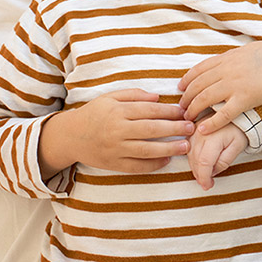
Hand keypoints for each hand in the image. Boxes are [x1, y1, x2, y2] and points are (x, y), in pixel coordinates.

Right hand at [39, 88, 192, 177]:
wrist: (70, 136)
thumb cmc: (94, 114)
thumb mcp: (110, 98)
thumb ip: (134, 95)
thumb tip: (158, 98)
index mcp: (118, 111)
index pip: (149, 110)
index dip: (169, 111)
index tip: (184, 112)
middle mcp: (117, 130)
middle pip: (151, 129)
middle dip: (174, 129)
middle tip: (191, 128)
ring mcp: (115, 148)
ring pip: (146, 150)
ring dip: (169, 148)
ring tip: (186, 146)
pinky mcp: (113, 164)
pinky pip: (136, 166)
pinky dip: (153, 165)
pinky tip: (167, 160)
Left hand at [178, 41, 261, 132]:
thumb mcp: (250, 51)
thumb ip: (235, 57)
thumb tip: (227, 60)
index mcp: (228, 59)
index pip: (199, 69)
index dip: (187, 80)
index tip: (180, 89)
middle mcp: (227, 71)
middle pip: (197, 85)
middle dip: (186, 97)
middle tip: (181, 108)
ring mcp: (234, 85)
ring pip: (204, 99)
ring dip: (193, 110)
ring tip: (187, 118)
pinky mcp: (244, 99)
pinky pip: (223, 114)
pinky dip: (210, 123)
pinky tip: (203, 129)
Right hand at [187, 123, 247, 189]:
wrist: (236, 112)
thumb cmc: (239, 129)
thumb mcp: (237, 147)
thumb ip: (224, 161)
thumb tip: (212, 173)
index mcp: (213, 138)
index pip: (204, 164)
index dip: (204, 178)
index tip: (208, 186)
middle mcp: (200, 133)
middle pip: (195, 161)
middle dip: (200, 175)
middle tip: (207, 183)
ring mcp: (194, 131)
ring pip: (189, 155)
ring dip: (195, 167)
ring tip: (204, 175)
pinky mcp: (192, 129)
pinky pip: (188, 147)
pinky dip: (192, 158)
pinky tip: (199, 163)